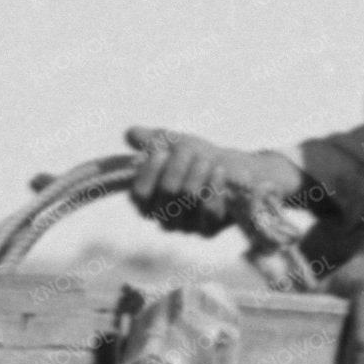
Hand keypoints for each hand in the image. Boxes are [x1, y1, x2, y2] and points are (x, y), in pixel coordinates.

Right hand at [122, 127, 304, 237]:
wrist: (233, 172)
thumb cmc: (197, 158)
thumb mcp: (173, 144)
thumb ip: (151, 140)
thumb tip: (131, 133)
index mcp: (147, 202)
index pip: (139, 194)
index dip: (150, 171)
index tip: (161, 151)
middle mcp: (162, 218)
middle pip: (167, 190)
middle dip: (179, 164)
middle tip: (188, 150)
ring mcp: (185, 227)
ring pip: (188, 197)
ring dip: (198, 171)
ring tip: (205, 158)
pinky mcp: (208, 230)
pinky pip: (209, 209)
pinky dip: (214, 186)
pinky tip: (218, 171)